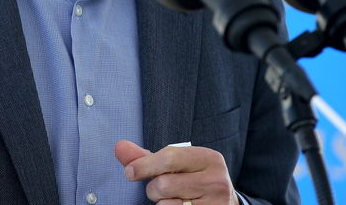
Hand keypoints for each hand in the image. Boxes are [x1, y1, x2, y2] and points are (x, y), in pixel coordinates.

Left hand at [115, 140, 238, 204]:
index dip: (143, 165)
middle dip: (154, 188)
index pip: (169, 158)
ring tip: (173, 198)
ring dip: (161, 203)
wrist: (225, 202)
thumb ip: (147, 157)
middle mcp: (215, 181)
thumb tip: (120, 148)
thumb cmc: (194, 178)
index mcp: (209, 158)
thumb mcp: (179, 163)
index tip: (129, 172)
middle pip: (164, 184)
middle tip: (160, 188)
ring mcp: (215, 204)